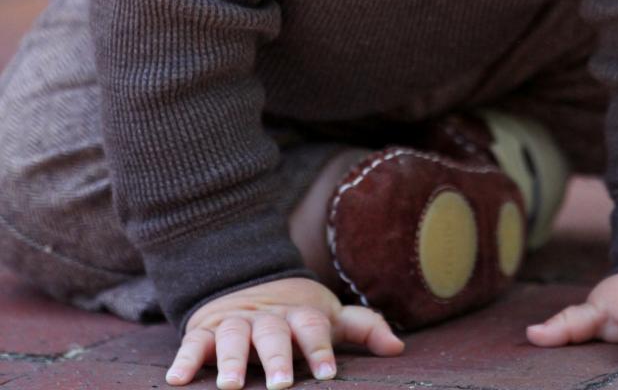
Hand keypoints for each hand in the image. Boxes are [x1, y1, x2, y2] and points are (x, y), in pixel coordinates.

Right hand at [165, 276, 404, 388]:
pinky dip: (184, 359)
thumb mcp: (328, 315)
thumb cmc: (295, 312)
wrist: (246, 280)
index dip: (319, 349)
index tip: (328, 374)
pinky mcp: (206, 330)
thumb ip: (362, 328)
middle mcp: (267, 316)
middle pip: (273, 333)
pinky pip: (193, 342)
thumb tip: (398, 347)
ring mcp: (235, 321)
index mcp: (299, 313)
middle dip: (276, 357)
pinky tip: (176, 381)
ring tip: (231, 386)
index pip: (313, 328)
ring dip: (232, 360)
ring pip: (234, 336)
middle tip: (281, 384)